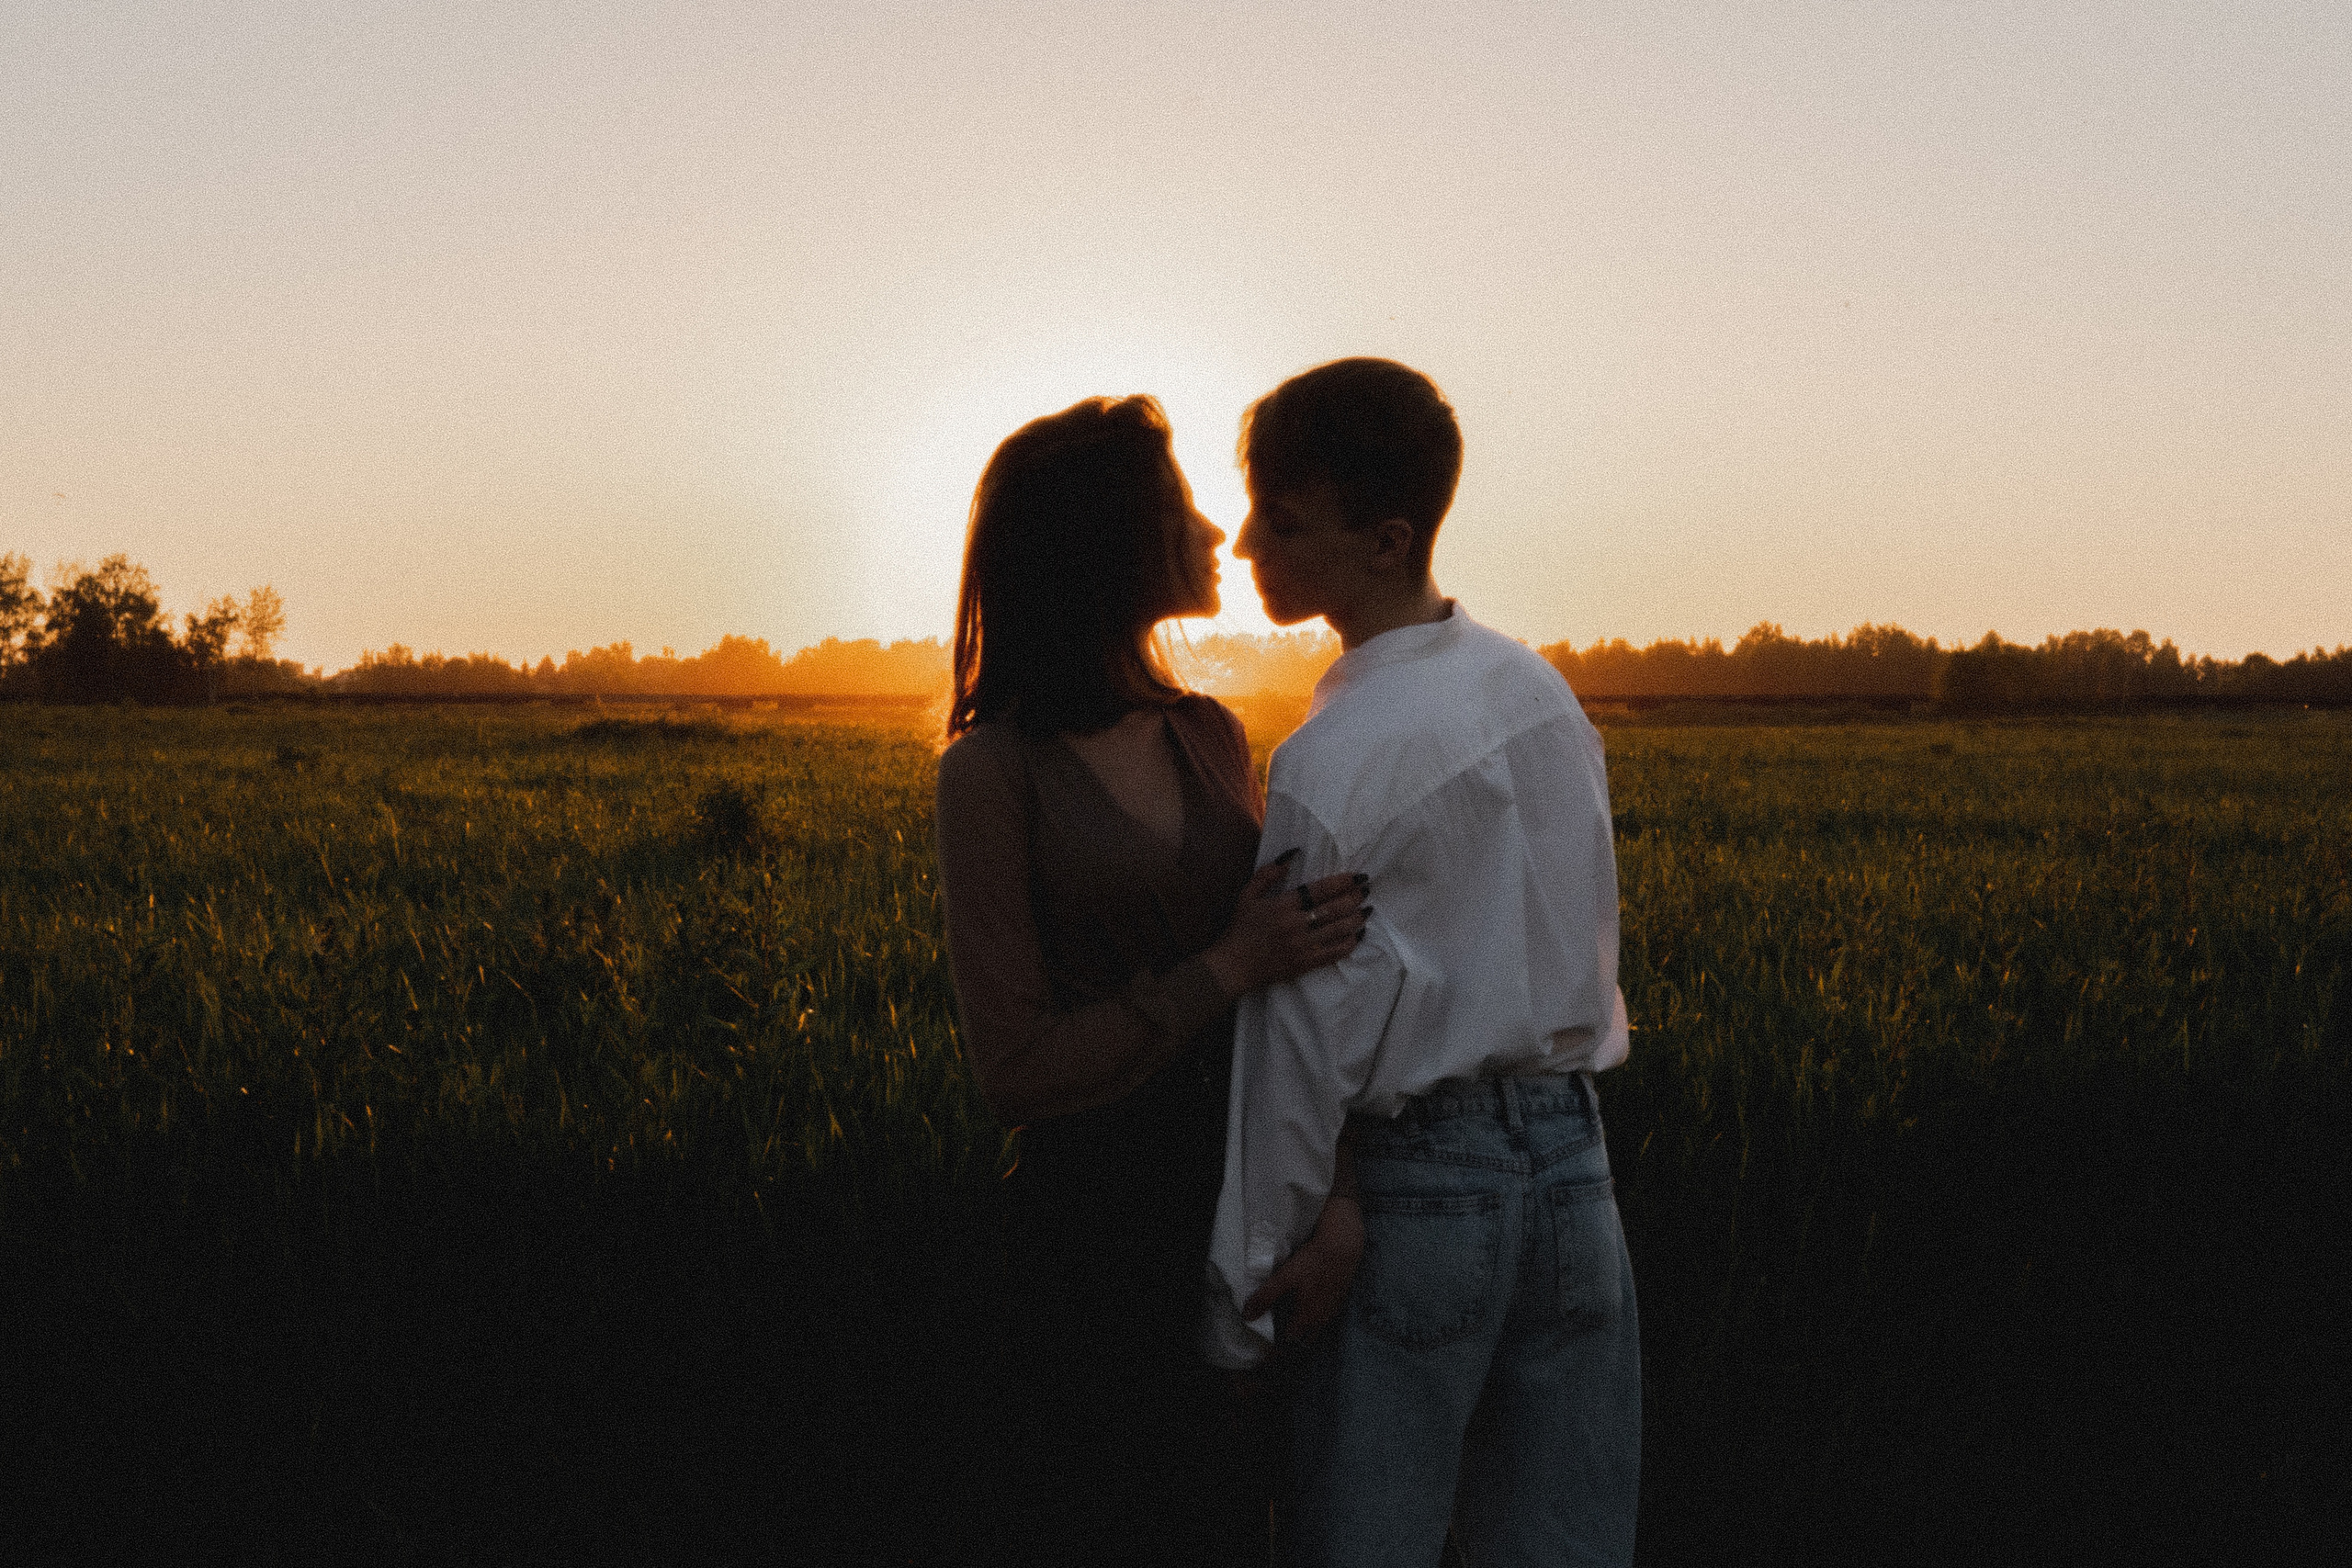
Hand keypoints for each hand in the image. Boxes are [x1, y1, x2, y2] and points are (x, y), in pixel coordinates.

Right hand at [1202, 855, 1370, 995]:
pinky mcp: (1306, 963)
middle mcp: (1296, 924)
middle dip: (1355, 897)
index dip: (1343, 882)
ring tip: (1367, 909)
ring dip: (1357, 918)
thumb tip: (1292, 855)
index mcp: (1283, 905)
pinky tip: (1359, 934)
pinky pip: (1335, 952)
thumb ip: (1268, 874)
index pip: (1320, 890)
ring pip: (1339, 930)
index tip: (1358, 876)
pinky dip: (1351, 943)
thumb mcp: (1247, 895)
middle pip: (1334, 908)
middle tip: (1366, 890)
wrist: (1234, 965)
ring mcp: (1303, 946)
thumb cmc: (1241, 928)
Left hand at [1242, 1186, 1364, 1347]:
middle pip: (1304, 1340)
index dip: (1277, 1348)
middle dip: (1291, 1344)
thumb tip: (1246, 1317)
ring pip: (1316, 1330)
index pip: (1289, 1342)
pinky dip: (1315, 1320)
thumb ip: (1265, 1297)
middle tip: (1277, 1340)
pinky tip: (1309, 1309)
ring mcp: (1332, 1311)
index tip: (1267, 1352)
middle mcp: (1320, 1319)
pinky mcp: (1339, 1300)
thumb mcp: (1284, 1278)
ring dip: (1304, 1332)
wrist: (1342, 1248)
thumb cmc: (1311, 1262)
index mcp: (1306, 1318)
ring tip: (1291, 1325)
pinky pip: (1325, 1319)